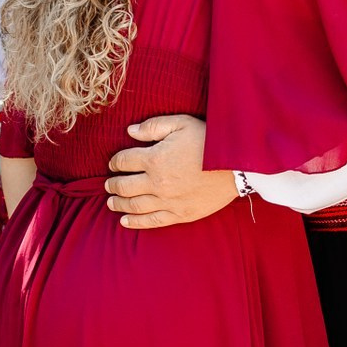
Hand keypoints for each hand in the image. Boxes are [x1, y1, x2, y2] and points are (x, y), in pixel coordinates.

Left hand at [105, 113, 238, 229]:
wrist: (238, 165)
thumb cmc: (210, 141)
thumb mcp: (181, 124)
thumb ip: (153, 127)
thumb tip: (129, 131)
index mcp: (155, 158)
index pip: (124, 161)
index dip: (116, 162)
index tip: (114, 163)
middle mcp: (157, 182)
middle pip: (125, 186)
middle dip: (113, 184)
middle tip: (108, 184)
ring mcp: (168, 201)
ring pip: (134, 205)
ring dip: (119, 204)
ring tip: (111, 202)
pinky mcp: (180, 214)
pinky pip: (152, 221)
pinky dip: (136, 222)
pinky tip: (124, 222)